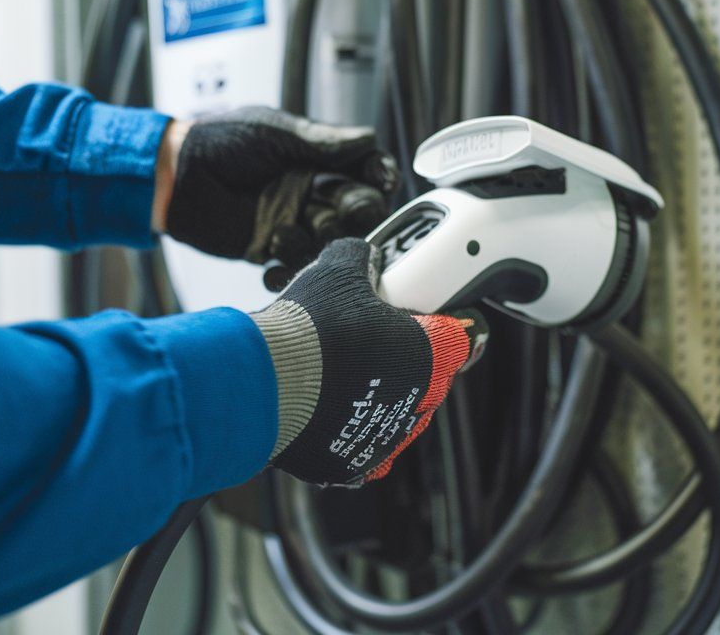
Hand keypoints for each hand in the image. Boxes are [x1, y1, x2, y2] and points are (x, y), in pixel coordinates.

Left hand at [153, 108, 397, 269]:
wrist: (172, 175)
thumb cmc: (218, 141)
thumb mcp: (275, 132)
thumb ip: (322, 142)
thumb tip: (369, 141)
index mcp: (315, 158)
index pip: (364, 169)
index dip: (378, 175)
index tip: (382, 180)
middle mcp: (309, 191)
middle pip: (357, 209)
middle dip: (354, 212)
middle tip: (335, 212)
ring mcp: (291, 221)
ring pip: (329, 240)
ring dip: (315, 240)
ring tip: (281, 234)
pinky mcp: (267, 249)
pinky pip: (293, 266)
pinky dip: (288, 270)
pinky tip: (271, 263)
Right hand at [250, 238, 487, 485]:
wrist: (262, 384)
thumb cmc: (307, 330)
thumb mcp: (337, 271)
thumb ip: (359, 258)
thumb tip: (363, 256)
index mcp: (425, 353)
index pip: (457, 339)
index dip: (445, 328)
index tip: (438, 324)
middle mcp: (414, 401)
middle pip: (430, 382)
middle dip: (409, 363)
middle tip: (378, 345)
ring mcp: (384, 439)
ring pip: (397, 420)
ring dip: (381, 401)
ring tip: (347, 380)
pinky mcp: (351, 465)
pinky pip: (363, 453)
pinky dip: (351, 437)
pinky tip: (331, 417)